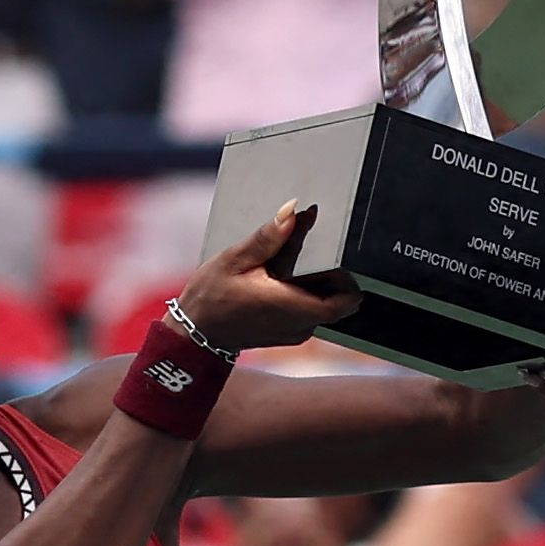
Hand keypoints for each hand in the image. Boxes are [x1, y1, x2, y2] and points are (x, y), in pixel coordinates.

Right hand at [174, 202, 350, 351]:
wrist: (196, 333)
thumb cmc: (211, 298)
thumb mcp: (235, 259)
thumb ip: (269, 237)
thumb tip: (292, 212)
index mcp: (291, 307)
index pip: (346, 299)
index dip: (348, 278)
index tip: (332, 256)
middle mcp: (299, 325)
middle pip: (338, 299)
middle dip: (331, 276)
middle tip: (309, 254)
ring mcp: (296, 332)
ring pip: (325, 305)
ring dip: (317, 284)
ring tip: (289, 266)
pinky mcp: (290, 333)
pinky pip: (311, 311)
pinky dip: (305, 294)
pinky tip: (281, 279)